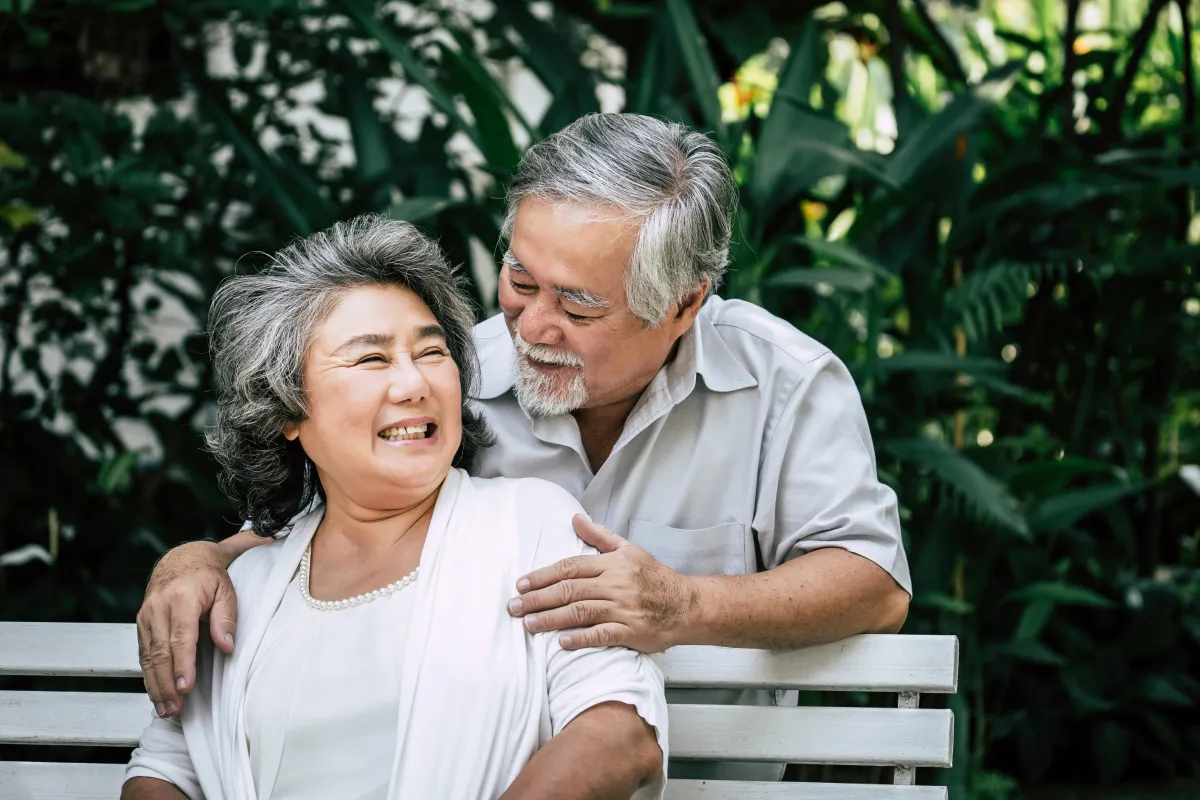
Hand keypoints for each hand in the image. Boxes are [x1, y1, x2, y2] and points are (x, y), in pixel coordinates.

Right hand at [136, 541, 237, 717]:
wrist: (182, 559)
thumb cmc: (209, 577)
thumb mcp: (226, 590)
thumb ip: (226, 618)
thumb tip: (226, 647)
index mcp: (181, 598)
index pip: (181, 637)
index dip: (182, 665)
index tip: (186, 687)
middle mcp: (158, 607)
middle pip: (161, 652)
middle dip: (166, 683)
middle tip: (175, 708)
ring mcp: (146, 616)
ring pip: (148, 656)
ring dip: (155, 685)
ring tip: (165, 708)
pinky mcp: (141, 624)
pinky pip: (143, 654)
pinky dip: (149, 675)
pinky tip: (156, 693)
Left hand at [507, 515, 698, 652]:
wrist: (687, 605)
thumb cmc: (654, 577)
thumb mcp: (628, 549)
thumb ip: (599, 535)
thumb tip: (574, 517)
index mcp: (612, 564)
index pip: (570, 567)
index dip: (543, 575)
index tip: (521, 584)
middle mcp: (615, 584)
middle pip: (569, 590)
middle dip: (538, 599)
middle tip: (514, 607)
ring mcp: (623, 608)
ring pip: (580, 612)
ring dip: (551, 619)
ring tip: (528, 624)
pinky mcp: (631, 631)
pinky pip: (602, 635)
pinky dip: (582, 638)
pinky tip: (562, 642)